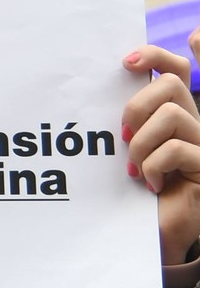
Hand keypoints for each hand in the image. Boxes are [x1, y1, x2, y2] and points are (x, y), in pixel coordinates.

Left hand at [123, 38, 199, 267]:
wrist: (161, 233)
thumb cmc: (141, 193)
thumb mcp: (130, 152)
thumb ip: (127, 126)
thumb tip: (96, 94)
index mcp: (175, 115)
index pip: (177, 68)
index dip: (155, 54)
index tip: (126, 63)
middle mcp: (195, 124)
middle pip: (172, 84)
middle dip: (138, 105)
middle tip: (124, 136)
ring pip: (174, 114)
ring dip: (144, 143)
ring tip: (136, 168)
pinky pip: (176, 150)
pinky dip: (155, 166)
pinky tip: (153, 184)